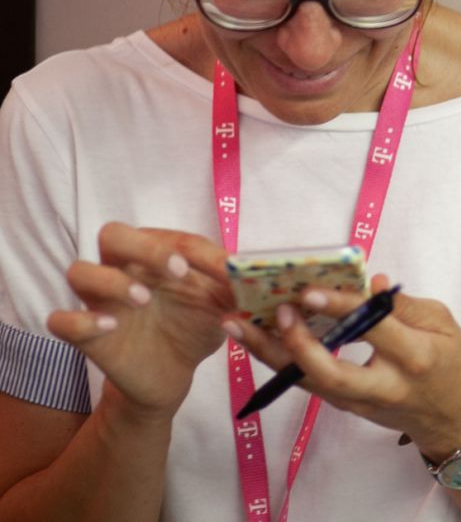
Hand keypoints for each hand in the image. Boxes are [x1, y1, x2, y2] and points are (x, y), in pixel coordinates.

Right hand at [45, 223, 233, 417]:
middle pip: (112, 234)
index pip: (165, 234)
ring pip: (79, 271)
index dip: (193, 247)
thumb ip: (236, 285)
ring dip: (110, 281)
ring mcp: (100, 302)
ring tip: (143, 300)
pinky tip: (110, 327)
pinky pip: (60, 320)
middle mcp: (123, 270)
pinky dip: (79, 320)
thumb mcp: (223, 304)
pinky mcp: (86, 336)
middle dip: (142, 246)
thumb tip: (252, 270)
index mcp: (155, 255)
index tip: (223, 267)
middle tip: (176, 270)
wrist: (175, 374)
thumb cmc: (196, 325)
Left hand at [232, 274, 460, 457]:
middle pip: (329, 372)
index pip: (374, 328)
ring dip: (269, 354)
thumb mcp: (442, 323)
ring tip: (237, 325)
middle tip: (277, 312)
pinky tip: (257, 338)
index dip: (342, 308)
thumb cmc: (452, 362)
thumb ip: (404, 304)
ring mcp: (359, 401)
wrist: (453, 418)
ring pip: (307, 382)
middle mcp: (383, 384)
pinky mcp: (345, 406)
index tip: (310, 292)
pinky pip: (308, 382)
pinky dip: (280, 359)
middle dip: (297, 343)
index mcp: (415, 356)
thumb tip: (370, 283)